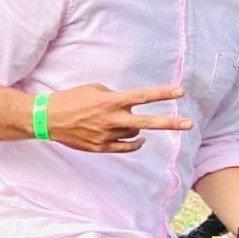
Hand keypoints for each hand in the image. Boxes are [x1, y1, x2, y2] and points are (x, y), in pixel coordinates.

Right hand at [45, 82, 191, 152]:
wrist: (48, 119)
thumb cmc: (72, 99)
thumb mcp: (95, 90)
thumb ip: (115, 97)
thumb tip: (129, 107)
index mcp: (110, 101)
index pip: (142, 97)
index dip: (163, 93)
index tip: (181, 91)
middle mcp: (111, 119)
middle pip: (147, 122)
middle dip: (170, 122)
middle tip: (190, 123)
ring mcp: (106, 136)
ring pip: (133, 133)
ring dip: (135, 127)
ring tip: (123, 120)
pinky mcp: (101, 148)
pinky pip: (126, 147)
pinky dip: (135, 143)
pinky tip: (140, 139)